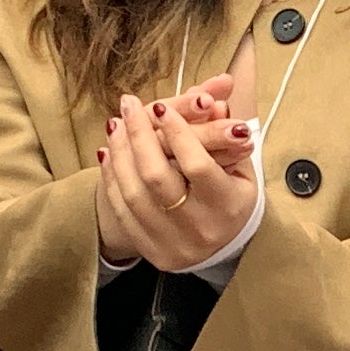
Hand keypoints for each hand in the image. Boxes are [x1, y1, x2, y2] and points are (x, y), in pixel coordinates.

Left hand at [96, 85, 259, 271]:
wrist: (224, 248)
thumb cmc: (231, 197)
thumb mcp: (240, 166)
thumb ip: (223, 133)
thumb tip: (208, 99)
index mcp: (228, 205)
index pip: (198, 166)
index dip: (178, 133)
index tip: (160, 107)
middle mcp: (200, 227)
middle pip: (157, 177)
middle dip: (139, 135)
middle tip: (129, 105)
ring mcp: (173, 243)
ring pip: (133, 193)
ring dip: (120, 153)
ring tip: (115, 124)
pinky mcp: (152, 251)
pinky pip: (122, 210)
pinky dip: (112, 178)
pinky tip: (109, 153)